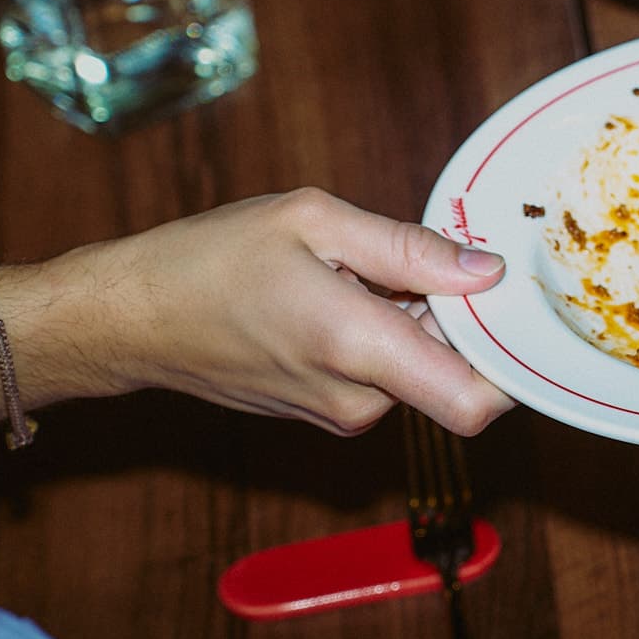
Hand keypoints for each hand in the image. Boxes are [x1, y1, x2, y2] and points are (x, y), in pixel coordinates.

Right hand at [0, 188, 516, 436]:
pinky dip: (383, 338)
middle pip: (455, 373)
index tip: (507, 306)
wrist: (129, 319)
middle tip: (414, 259)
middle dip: (454, 319)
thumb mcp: (312, 221)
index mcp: (357, 349)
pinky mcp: (325, 415)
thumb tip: (486, 272)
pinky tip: (340, 297)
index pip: (477, 400)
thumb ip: (409, 249)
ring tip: (360, 272)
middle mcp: (356, 402)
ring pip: (419, 373)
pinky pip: (384, 378)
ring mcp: (339, 417)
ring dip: (414, 324)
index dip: (510, 360)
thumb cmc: (209, 259)